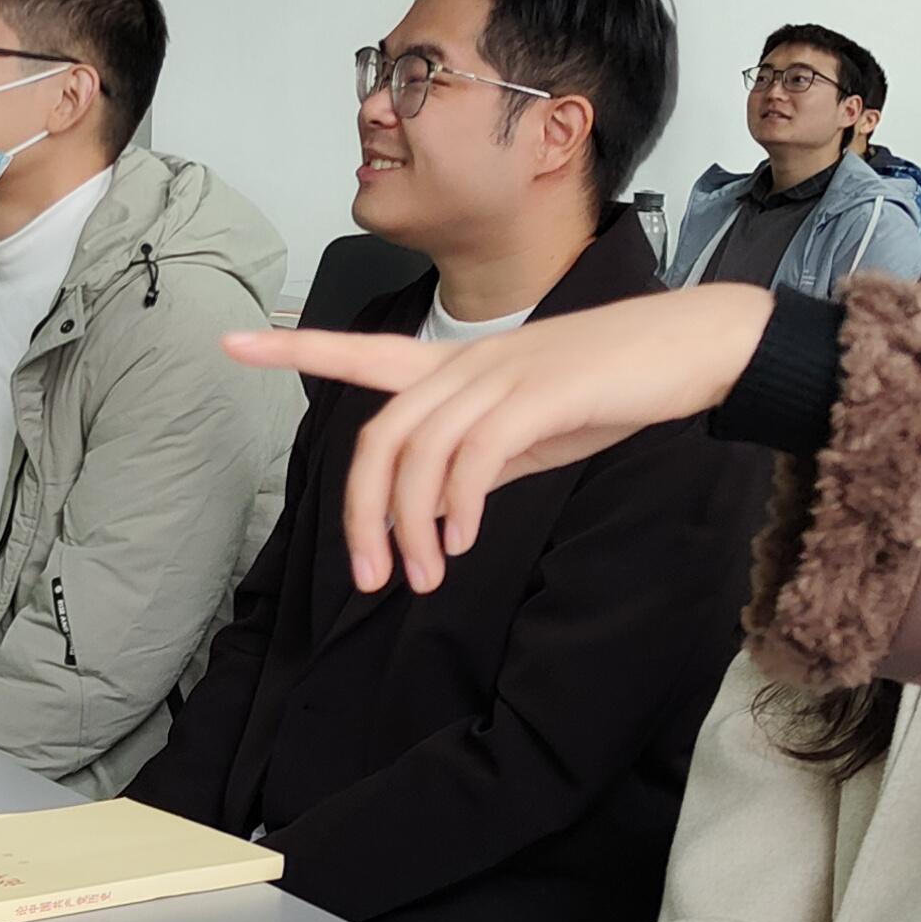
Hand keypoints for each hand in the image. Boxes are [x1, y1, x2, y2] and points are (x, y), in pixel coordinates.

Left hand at [225, 284, 772, 593]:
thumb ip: (477, 459)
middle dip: (358, 514)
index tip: (231, 342)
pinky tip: (462, 541)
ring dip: (408, 529)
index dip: (295, 349)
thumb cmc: (611, 388)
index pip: (360, 351)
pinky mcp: (536, 396)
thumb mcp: (530, 428)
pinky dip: (456, 507)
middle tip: (370, 579)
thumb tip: (437, 511)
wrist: (689, 349)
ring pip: (417, 456)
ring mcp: (499, 376)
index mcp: (456, 366)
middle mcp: (465, 365)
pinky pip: (472, 458)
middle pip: (377, 438)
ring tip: (424, 579)